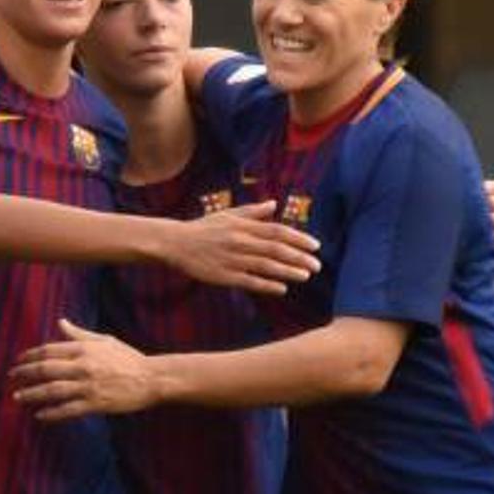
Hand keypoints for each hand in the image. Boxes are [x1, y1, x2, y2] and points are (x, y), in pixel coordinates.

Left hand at [10, 318, 162, 420]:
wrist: (151, 379)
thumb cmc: (129, 359)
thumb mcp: (104, 341)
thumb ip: (79, 334)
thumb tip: (60, 322)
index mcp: (84, 349)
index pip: (48, 351)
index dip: (29, 356)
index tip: (18, 362)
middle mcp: (83, 366)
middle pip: (45, 370)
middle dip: (24, 374)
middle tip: (11, 379)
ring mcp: (88, 386)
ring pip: (52, 391)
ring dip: (32, 394)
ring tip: (18, 398)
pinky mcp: (95, 404)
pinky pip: (67, 410)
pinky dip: (51, 413)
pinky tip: (39, 416)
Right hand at [168, 200, 317, 292]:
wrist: (176, 243)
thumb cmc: (204, 228)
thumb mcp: (228, 215)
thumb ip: (252, 212)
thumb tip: (274, 204)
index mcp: (243, 226)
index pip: (277, 231)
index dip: (298, 238)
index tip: (315, 246)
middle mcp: (241, 241)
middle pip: (275, 249)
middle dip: (299, 257)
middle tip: (317, 265)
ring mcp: (233, 259)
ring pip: (266, 266)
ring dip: (288, 271)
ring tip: (306, 276)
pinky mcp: (224, 276)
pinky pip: (250, 281)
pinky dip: (267, 285)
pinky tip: (282, 288)